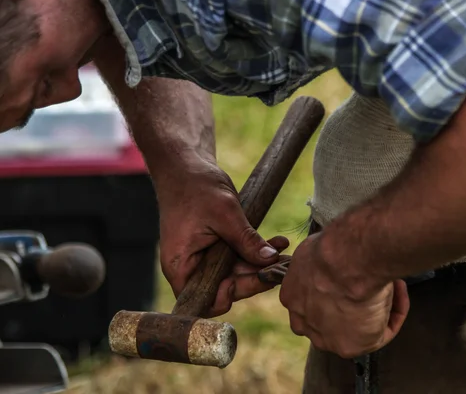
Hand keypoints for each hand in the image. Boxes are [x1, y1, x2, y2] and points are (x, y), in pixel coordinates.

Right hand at [154, 151, 287, 315]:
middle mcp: (190, 267)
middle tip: (281, 268)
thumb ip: (246, 239)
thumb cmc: (195, 186)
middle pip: (224, 288)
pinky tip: (277, 243)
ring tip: (284, 253)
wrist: (187, 166)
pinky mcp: (215, 248)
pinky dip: (256, 252)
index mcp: (181, 265)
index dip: (228, 296)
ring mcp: (204, 258)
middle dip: (254, 278)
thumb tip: (270, 260)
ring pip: (235, 273)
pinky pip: (238, 258)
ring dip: (260, 264)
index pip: (204, 299)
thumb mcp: (224, 213)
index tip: (253, 279)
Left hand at [279, 233, 409, 358]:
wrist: (348, 260)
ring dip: (375, 308)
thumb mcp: (317, 247)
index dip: (335, 287)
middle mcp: (304, 322)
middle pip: (331, 317)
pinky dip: (392, 313)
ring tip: (390, 282)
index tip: (353, 273)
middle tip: (373, 282)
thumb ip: (319, 262)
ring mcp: (326, 338)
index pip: (310, 300)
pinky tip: (398, 291)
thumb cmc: (333, 247)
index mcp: (292, 297)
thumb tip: (330, 258)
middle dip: (353, 303)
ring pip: (355, 327)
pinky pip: (377, 333)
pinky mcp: (350, 347)